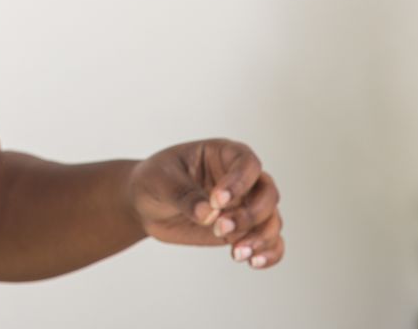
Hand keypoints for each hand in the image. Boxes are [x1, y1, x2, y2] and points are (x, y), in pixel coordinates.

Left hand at [127, 138, 284, 269]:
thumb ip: (183, 194)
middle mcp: (241, 179)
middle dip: (251, 215)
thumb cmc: (153, 180)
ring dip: (261, 238)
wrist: (144, 204)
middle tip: (220, 228)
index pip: (247, 163)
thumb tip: (208, 215)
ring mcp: (244, 205)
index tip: (217, 201)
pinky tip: (252, 262)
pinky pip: (270, 242)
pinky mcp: (243, 230)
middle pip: (268, 193)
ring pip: (272, 219)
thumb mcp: (160, 180)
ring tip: (236, 252)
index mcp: (222, 155)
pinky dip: (269, 253)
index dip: (239, 183)